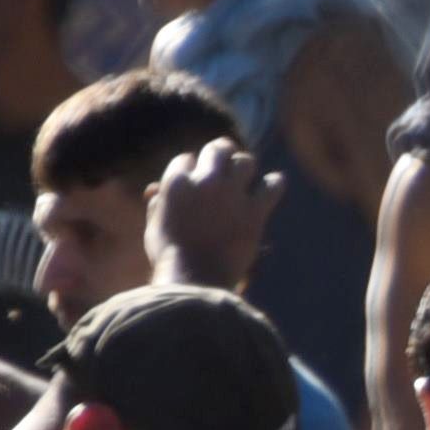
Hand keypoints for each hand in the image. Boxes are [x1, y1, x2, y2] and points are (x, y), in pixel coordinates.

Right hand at [153, 136, 277, 287]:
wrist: (195, 279)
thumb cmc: (171, 257)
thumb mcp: (154, 227)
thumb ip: (157, 203)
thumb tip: (155, 187)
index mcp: (177, 183)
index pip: (186, 159)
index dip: (191, 166)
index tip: (196, 176)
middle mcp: (205, 181)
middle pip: (218, 150)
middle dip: (221, 152)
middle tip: (226, 158)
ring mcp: (232, 194)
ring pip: (246, 162)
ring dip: (245, 167)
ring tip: (245, 176)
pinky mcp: (255, 211)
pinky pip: (272, 186)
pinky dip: (275, 183)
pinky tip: (274, 184)